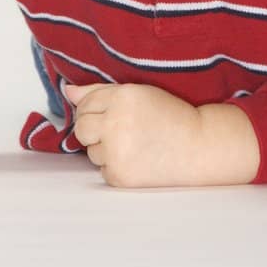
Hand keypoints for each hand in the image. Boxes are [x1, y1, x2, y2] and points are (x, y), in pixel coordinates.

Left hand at [62, 81, 206, 187]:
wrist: (199, 147)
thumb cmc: (169, 117)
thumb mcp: (138, 94)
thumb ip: (100, 91)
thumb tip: (67, 91)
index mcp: (121, 98)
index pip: (85, 104)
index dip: (94, 110)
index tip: (111, 115)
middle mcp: (115, 123)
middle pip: (81, 128)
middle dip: (94, 130)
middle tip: (120, 131)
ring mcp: (116, 151)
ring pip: (91, 151)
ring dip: (106, 149)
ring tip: (135, 145)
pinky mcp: (119, 175)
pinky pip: (102, 170)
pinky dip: (115, 167)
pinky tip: (138, 160)